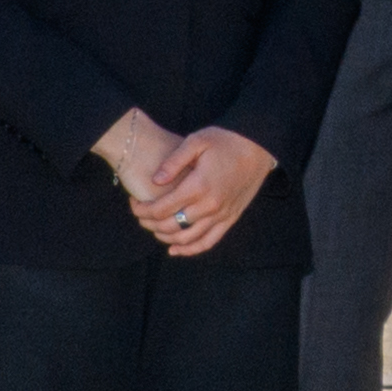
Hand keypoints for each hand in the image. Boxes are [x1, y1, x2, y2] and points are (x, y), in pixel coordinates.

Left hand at [126, 127, 268, 260]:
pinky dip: (190, 249)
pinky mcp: (230, 219)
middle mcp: (210, 205)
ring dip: (166, 237)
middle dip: (150, 223)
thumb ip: (174, 161)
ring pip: (187, 237)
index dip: (142, 210)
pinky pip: (208, 242)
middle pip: (171, 225)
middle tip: (140, 215)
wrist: (258, 147)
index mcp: (198, 186)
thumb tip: (155, 180)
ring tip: (153, 229)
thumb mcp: (197, 141)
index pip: (162, 208)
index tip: (133, 204)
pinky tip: (175, 249)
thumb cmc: (225, 141)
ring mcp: (221, 215)